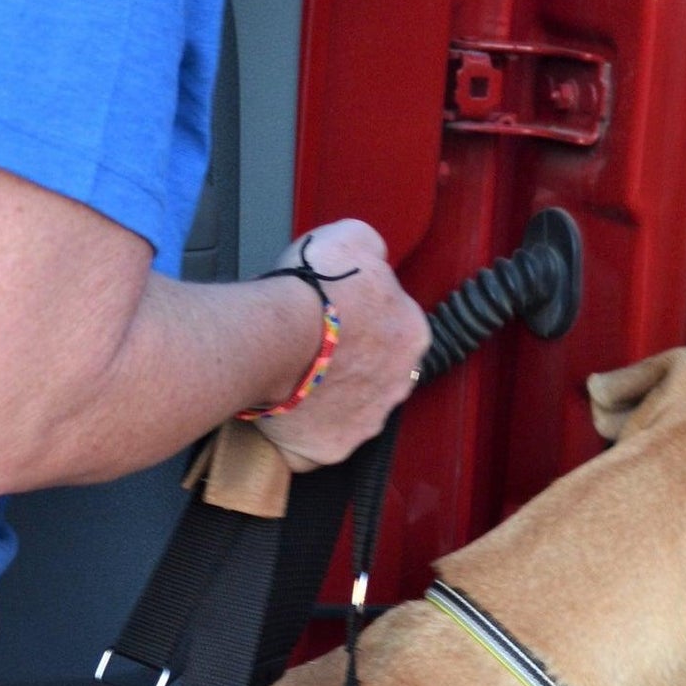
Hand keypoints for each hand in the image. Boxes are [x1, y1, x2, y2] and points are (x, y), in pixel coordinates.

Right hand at [256, 220, 429, 473]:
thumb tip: (374, 257)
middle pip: (377, 375)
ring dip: (329, 397)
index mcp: (413, 334)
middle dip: (350, 364)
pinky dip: (305, 430)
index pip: (394, 329)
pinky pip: (321, 442)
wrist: (272, 337)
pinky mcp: (335, 447)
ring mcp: (368, 422)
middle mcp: (399, 385)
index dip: (361, 321)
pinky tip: (286, 409)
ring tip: (295, 377)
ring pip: (352, 411)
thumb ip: (372, 249)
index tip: (335, 316)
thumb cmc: (311, 290)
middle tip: (314, 346)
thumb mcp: (352, 238)